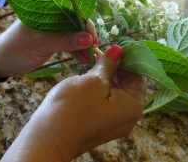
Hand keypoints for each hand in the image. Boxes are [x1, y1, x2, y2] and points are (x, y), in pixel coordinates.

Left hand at [0, 19, 97, 77]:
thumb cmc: (16, 48)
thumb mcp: (41, 44)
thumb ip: (65, 41)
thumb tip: (89, 39)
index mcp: (47, 9)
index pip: (73, 12)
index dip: (85, 25)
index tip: (94, 40)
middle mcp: (53, 16)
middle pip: (76, 24)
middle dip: (87, 37)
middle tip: (94, 52)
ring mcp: (54, 29)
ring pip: (74, 34)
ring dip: (83, 46)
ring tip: (90, 59)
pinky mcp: (54, 40)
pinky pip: (69, 43)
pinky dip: (77, 51)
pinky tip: (83, 59)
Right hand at [1, 45, 147, 161]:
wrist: (48, 139)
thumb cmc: (73, 107)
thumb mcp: (93, 80)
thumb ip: (109, 64)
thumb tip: (118, 50)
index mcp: (133, 105)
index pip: (139, 76)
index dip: (129, 59)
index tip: (115, 47)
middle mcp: (130, 117)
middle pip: (130, 85)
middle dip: (119, 67)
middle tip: (103, 54)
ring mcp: (116, 123)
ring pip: (119, 93)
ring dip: (110, 77)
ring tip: (96, 64)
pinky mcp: (103, 125)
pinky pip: (110, 102)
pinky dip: (104, 89)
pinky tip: (92, 79)